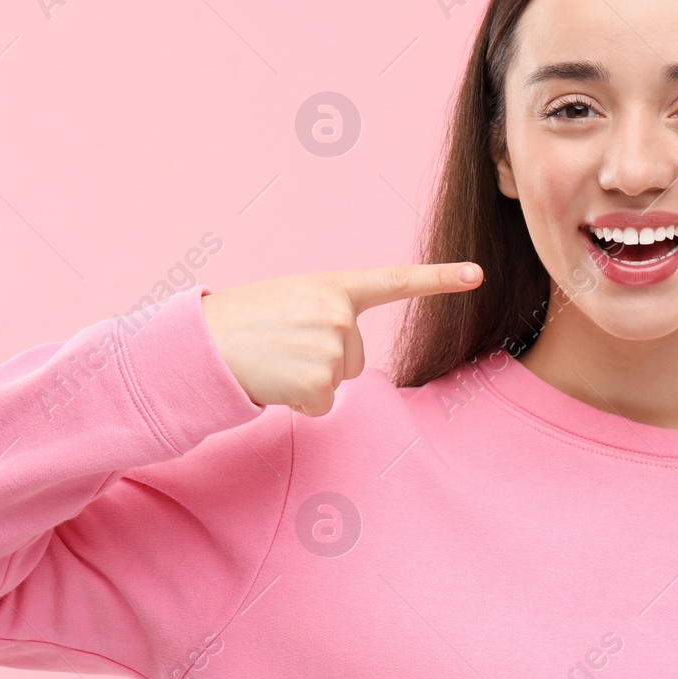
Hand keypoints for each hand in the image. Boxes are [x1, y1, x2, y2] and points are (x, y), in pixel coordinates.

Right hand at [199, 262, 483, 414]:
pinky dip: (298, 401)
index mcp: (332, 286)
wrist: (200, 344)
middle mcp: (339, 312)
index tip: (477, 274)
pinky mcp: (321, 379)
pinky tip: (272, 380)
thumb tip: (340, 359)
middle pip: (357, 357)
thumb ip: (326, 315)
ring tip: (273, 360)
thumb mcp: (290, 302)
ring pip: (340, 381)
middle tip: (281, 347)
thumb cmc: (240, 324)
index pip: (395, 281)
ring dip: (309, 381)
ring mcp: (332, 345)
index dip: (440, 279)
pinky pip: (323, 404)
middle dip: (323, 361)